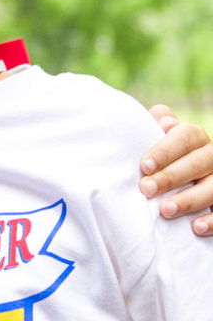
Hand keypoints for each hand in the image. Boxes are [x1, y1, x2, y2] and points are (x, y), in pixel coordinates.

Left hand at [140, 104, 212, 235]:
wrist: (172, 176)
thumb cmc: (158, 156)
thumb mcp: (154, 137)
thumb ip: (155, 124)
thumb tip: (166, 122)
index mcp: (194, 136)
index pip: (184, 137)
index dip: (164, 151)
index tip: (144, 166)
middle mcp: (211, 155)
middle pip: (197, 162)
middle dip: (171, 176)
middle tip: (147, 189)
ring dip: (190, 199)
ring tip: (165, 210)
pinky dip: (212, 221)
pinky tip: (195, 227)